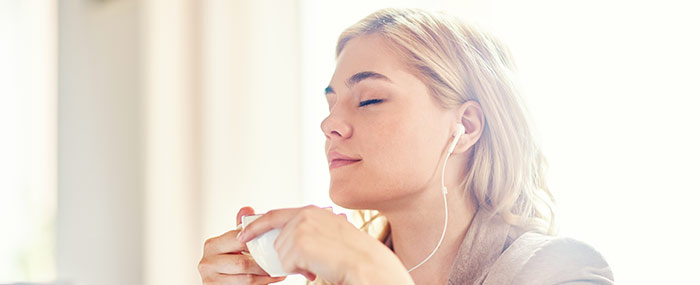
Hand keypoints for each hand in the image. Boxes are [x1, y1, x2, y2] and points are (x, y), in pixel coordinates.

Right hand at [198, 206, 286, 283]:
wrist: (222, 283)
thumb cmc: (230, 262)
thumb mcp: (234, 244)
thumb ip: (239, 228)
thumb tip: (247, 209)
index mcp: (211, 245)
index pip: (238, 240)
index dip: (257, 242)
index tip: (274, 243)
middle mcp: (206, 262)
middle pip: (242, 262)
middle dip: (263, 263)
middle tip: (278, 261)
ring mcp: (210, 279)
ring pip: (246, 278)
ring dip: (265, 276)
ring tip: (277, 272)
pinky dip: (260, 284)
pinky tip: (269, 280)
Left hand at [237, 205, 413, 283]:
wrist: (366, 264)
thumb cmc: (353, 255)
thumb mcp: (331, 235)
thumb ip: (309, 231)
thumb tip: (285, 242)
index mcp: (313, 211)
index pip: (275, 215)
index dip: (257, 225)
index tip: (243, 235)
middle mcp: (305, 215)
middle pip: (277, 240)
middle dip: (287, 256)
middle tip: (310, 263)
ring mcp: (301, 228)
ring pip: (281, 253)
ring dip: (296, 264)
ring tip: (318, 265)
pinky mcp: (299, 242)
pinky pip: (286, 263)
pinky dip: (298, 271)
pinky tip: (315, 269)